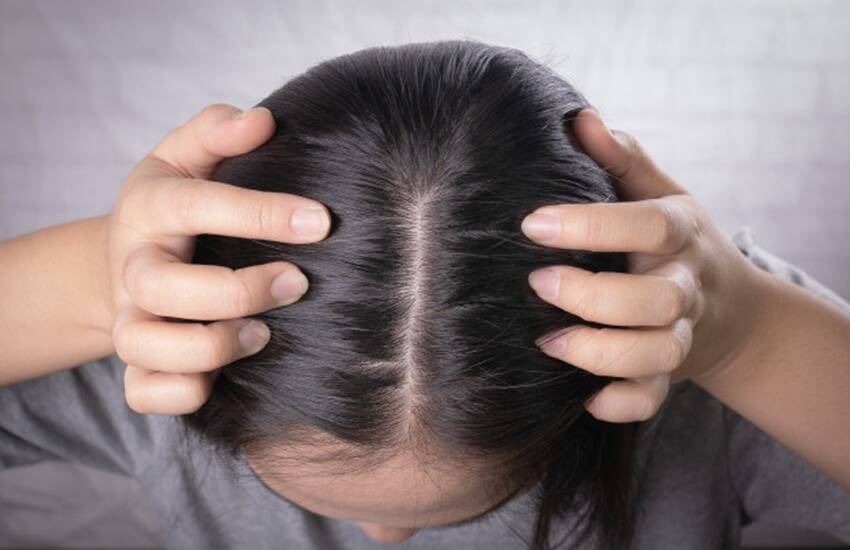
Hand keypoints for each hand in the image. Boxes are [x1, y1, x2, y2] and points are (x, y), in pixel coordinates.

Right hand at [107, 104, 330, 414]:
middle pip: (166, 288)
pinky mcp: (136, 364)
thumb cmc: (173, 205)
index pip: (196, 206)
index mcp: (150, 209)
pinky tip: (225, 374)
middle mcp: (133, 269)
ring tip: (263, 334)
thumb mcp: (186, 155)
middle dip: (240, 290)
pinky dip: (185, 392)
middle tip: (298, 282)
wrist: (126, 258)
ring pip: (150, 348)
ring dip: (212, 347)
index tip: (321, 220)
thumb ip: (218, 132)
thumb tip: (263, 120)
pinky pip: (146, 395)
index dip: (260, 213)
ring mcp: (130, 320)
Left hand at [522, 109, 762, 422]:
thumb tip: (579, 119)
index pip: (648, 226)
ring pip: (656, 356)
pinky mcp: (670, 376)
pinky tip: (580, 393)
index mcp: (680, 234)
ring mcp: (680, 336)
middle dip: (593, 297)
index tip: (532, 223)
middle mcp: (684, 287)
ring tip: (546, 341)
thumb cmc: (675, 243)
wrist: (728, 307)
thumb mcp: (660, 193)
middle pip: (656, 302)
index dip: (591, 225)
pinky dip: (618, 404)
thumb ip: (622, 160)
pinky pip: (651, 401)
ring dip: (600, 354)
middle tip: (537, 283)